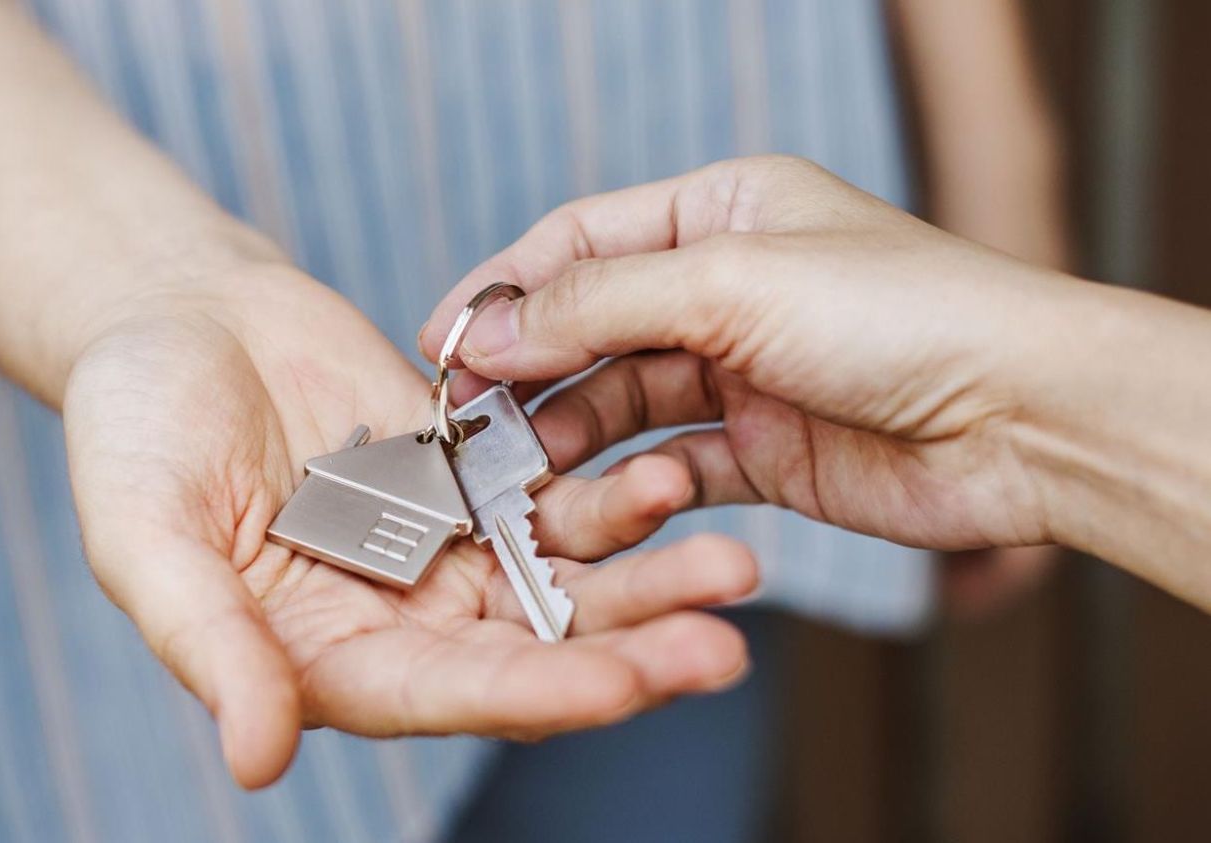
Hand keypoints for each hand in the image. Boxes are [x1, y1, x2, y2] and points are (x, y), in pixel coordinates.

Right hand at [62, 263, 755, 787]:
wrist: (171, 318)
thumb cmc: (131, 429)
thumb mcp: (146, 534)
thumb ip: (207, 643)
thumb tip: (255, 761)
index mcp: (323, 658)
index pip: (442, 695)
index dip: (531, 695)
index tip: (621, 687)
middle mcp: (397, 619)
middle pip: (528, 652)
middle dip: (625, 652)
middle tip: (719, 648)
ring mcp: (440, 548)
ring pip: (560, 578)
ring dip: (645, 576)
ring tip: (730, 563)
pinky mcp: (470, 477)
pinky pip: (551, 489)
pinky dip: (609, 489)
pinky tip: (670, 474)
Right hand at [421, 156, 1096, 557]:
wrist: (1022, 419)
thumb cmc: (901, 315)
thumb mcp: (729, 282)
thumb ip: (598, 302)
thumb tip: (491, 325)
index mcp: (718, 212)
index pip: (579, 241)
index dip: (504, 290)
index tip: (443, 344)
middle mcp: (725, 288)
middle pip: (592, 328)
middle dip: (527, 372)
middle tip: (466, 422)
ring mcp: (742, 373)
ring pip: (623, 403)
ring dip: (568, 435)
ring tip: (517, 472)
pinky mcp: (764, 451)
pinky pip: (671, 465)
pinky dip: (632, 486)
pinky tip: (593, 504)